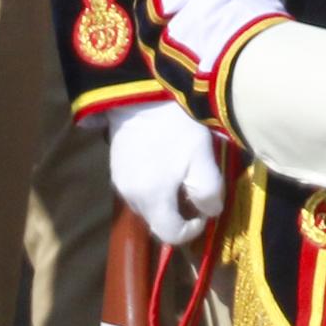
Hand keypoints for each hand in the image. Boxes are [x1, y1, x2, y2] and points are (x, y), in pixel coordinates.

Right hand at [108, 100, 224, 244]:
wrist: (143, 89)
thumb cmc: (176, 124)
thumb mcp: (202, 158)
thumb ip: (208, 192)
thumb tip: (210, 211)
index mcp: (150, 198)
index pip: (170, 236)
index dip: (192, 230)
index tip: (205, 210)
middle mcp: (129, 196)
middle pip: (157, 222)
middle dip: (179, 214)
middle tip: (195, 189)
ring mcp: (118, 180)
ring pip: (148, 206)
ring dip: (166, 200)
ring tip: (181, 174)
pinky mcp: (115, 166)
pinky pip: (138, 189)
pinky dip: (154, 186)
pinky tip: (165, 162)